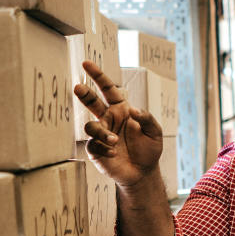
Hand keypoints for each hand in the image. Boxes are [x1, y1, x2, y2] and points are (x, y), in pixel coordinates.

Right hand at [74, 60, 163, 188]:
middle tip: (78, 87)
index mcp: (121, 110)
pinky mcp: (96, 151)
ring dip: (102, 132)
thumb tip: (133, 110)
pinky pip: (93, 145)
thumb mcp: (155, 132)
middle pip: (92, 103)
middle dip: (84, 94)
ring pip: (91, 126)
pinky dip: (103, 148)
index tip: (86, 63)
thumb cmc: (149, 149)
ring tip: (114, 140)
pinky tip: (114, 153)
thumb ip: (147, 119)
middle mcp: (108, 119)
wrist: (143, 172)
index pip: (108, 90)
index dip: (98, 76)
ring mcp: (101, 134)